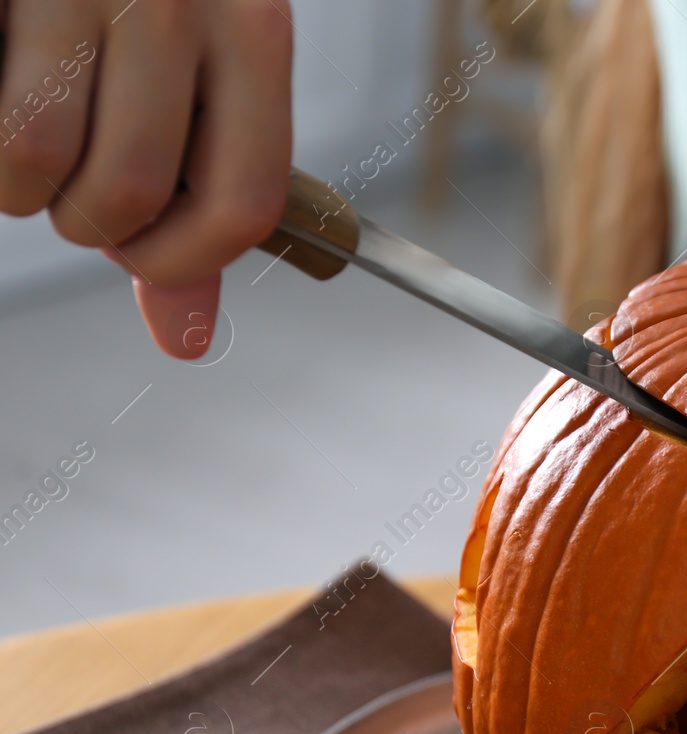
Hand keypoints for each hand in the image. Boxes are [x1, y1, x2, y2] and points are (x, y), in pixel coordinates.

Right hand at [0, 0, 293, 357]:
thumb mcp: (191, 83)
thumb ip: (193, 208)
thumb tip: (184, 339)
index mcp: (256, 35)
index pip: (246, 206)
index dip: (183, 259)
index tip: (142, 250)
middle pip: (130, 191)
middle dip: (81, 218)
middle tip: (65, 175)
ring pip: (37, 155)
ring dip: (13, 180)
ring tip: (21, 127)